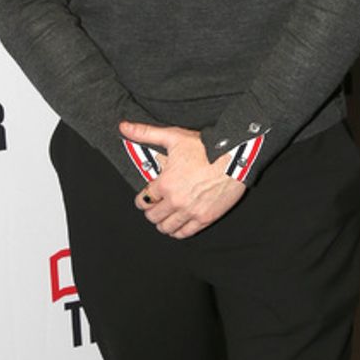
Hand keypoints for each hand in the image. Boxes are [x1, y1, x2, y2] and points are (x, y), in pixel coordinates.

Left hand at [120, 121, 246, 238]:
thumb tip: (124, 127)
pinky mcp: (205, 218)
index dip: (142, 199)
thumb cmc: (206, 147)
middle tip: (156, 206)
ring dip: (163, 223)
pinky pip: (185, 233)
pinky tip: (178, 225)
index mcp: (165, 183)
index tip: (145, 198)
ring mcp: (190, 212)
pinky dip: (178, 231)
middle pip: (153, 216)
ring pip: (166, 227)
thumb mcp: (173, 136)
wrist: (235, 157)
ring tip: (166, 216)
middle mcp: (175, 201)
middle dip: (151, 211)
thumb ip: (146, 133)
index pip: (144, 200)